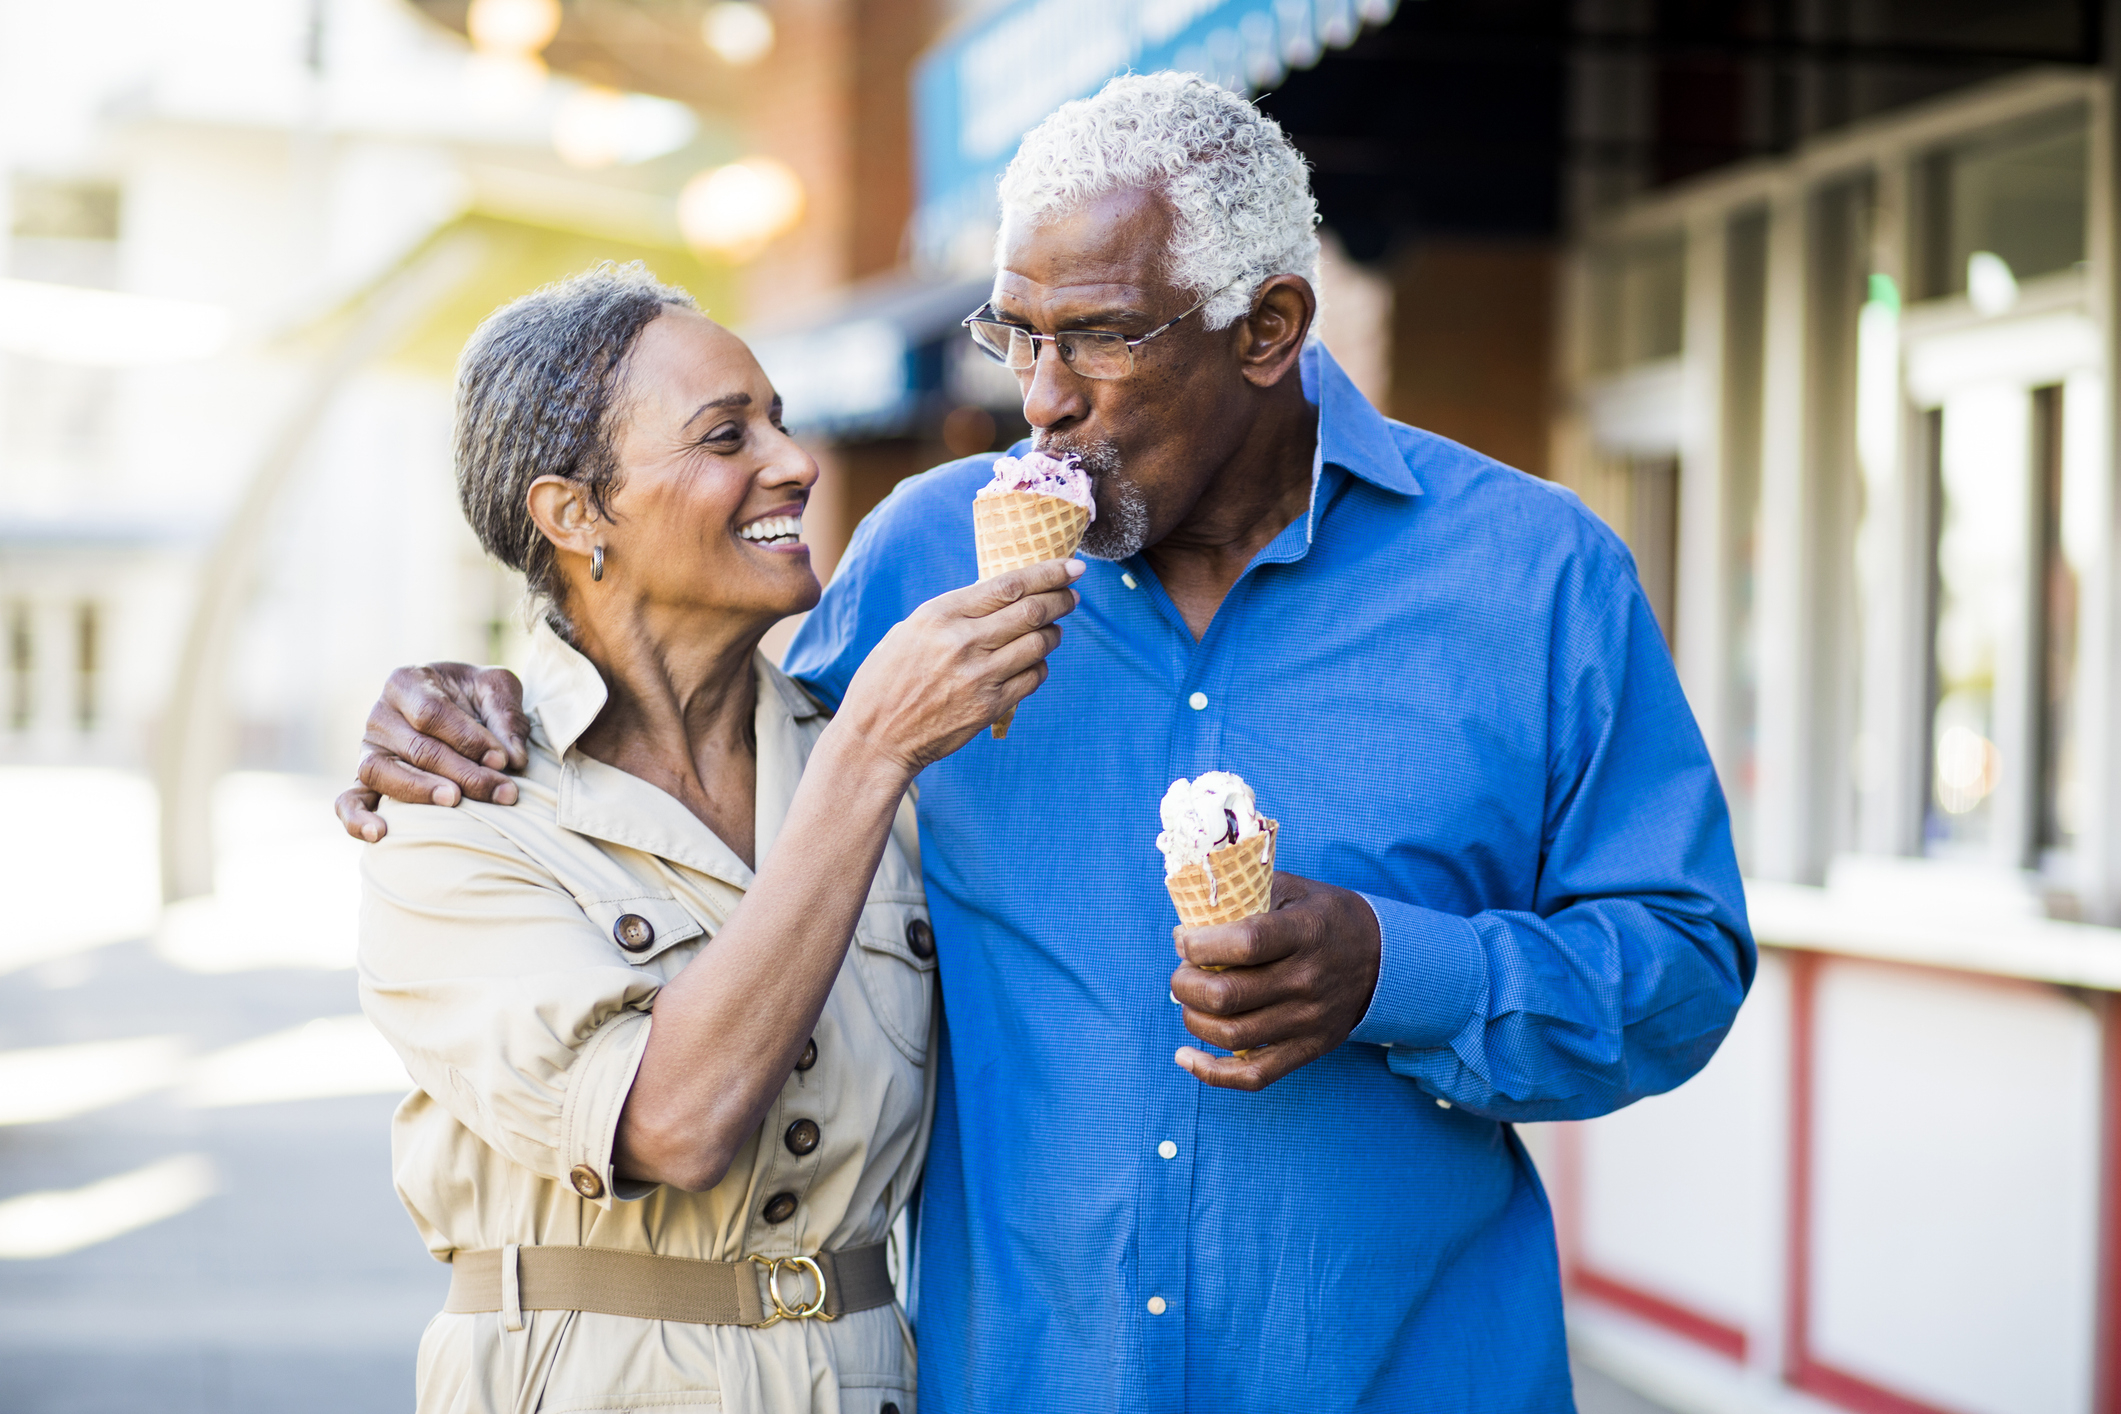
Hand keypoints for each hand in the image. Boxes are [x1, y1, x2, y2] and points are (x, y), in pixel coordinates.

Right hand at [333, 664, 531, 841]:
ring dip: (420, 791)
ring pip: (382, 773)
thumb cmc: (474, 696)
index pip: (432, 713)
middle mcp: (381, 714)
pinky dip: (357, 818)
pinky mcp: (364, 780)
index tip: (504, 760)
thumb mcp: (495, 689)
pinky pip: (349, 800)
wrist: (456, 707)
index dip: (469, 739)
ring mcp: (369, 749)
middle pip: (417, 748)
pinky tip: (380, 833)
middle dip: (464, 773)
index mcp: (407, 682)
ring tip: (454, 801)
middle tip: (503, 792)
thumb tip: (513, 759)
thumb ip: (505, 717)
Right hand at [831, 558, 1082, 773]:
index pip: (1008, 585)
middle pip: (1032, 611)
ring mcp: (979, 676)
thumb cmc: (887, 681)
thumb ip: (953, 614)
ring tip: (1054, 629)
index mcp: (940, 615)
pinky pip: (1033, 677)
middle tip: (1072, 596)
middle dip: (1061, 599)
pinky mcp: (990, 707)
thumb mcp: (910, 631)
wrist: (876, 738)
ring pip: (1039, 643)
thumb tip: (998, 598)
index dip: (1048, 573)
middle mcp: (962, 642)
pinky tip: (1035, 662)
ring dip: (1055, 633)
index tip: (1071, 567)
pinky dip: (1041, 665)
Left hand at [1168, 872, 1382, 1089]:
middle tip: (1182, 973)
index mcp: (1305, 933)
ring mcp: (1310, 1021)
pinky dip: (1211, 1071)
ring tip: (1190, 1001)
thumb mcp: (1293, 889)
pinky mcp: (1309, 1050)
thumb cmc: (1322, 918)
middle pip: (1227, 996)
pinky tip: (1186, 1056)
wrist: (1381, 959)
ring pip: (1231, 1035)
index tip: (1184, 940)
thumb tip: (1185, 925)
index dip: (1200, 945)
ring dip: (1193, 1019)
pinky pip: (1254, 1075)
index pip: (1244, 944)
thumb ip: (1243, 895)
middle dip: (1185, 984)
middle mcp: (1308, 980)